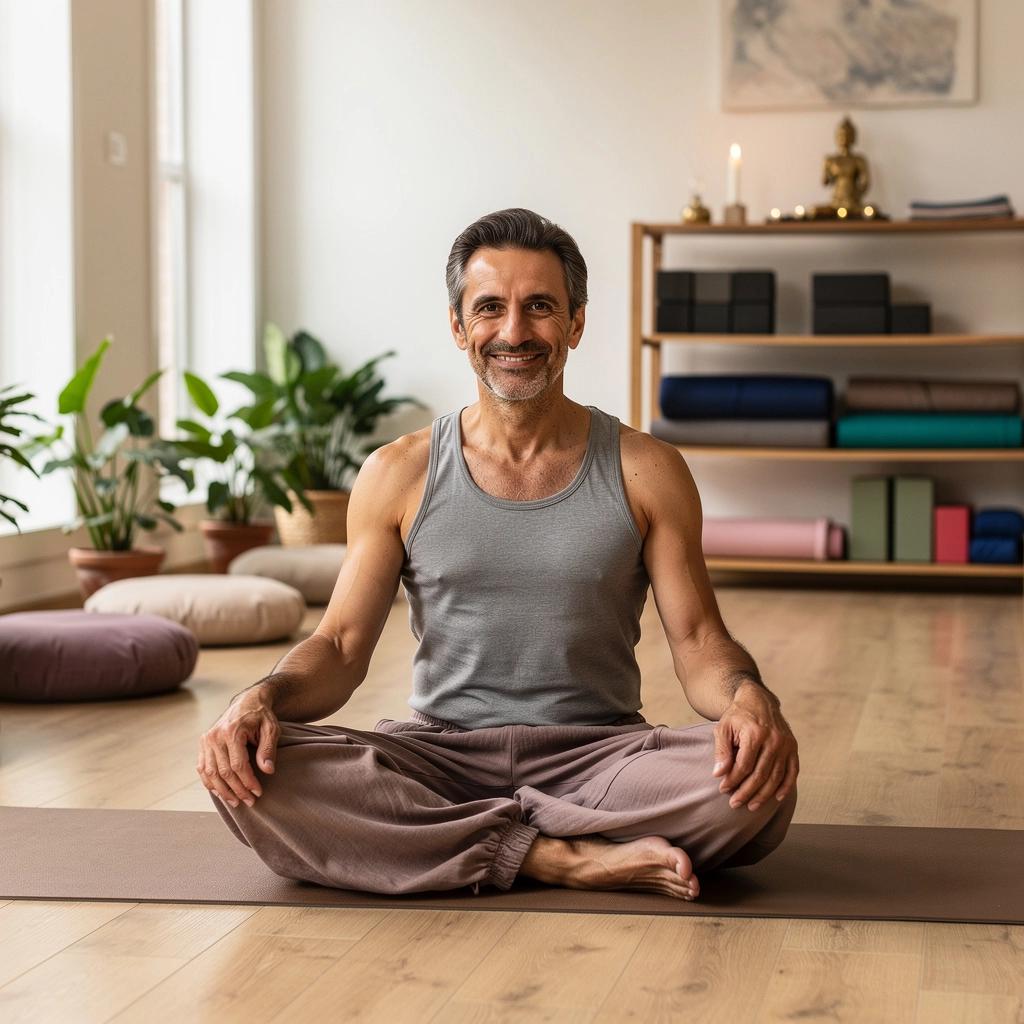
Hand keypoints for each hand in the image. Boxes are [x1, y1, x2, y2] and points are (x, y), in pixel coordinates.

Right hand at [197, 693, 279, 808]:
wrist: (247, 701)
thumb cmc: (261, 716)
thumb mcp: (271, 728)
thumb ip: (268, 749)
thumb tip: (267, 770)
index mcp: (232, 731)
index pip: (238, 765)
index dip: (248, 782)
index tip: (258, 792)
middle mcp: (215, 736)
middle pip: (223, 772)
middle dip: (237, 790)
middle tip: (250, 801)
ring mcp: (206, 740)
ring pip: (210, 773)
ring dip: (223, 791)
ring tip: (236, 802)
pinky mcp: (203, 743)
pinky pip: (203, 768)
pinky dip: (210, 782)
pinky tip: (221, 792)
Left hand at [712, 682, 797, 811]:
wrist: (758, 700)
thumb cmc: (737, 716)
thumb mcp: (723, 728)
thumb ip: (721, 751)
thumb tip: (719, 774)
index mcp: (755, 733)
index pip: (744, 765)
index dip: (733, 780)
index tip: (723, 789)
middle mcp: (774, 739)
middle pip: (760, 774)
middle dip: (746, 792)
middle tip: (734, 804)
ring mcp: (786, 744)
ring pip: (776, 777)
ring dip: (763, 795)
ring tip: (751, 806)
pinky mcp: (793, 747)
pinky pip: (792, 772)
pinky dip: (785, 787)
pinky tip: (776, 798)